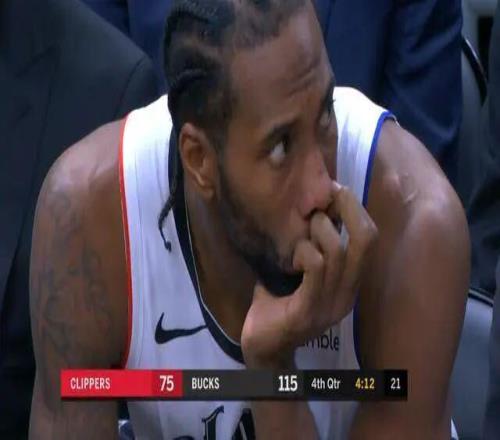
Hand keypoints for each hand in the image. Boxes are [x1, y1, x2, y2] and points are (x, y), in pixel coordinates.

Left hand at [241, 182, 377, 367]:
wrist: (263, 347)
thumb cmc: (278, 302)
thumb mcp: (298, 272)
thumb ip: (307, 245)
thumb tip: (306, 208)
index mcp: (348, 284)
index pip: (369, 241)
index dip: (356, 211)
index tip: (336, 190)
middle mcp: (346, 294)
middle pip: (365, 242)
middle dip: (349, 209)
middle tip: (328, 194)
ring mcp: (330, 305)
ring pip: (338, 252)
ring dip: (318, 231)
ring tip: (303, 228)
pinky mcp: (308, 312)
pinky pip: (315, 269)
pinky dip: (304, 252)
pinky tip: (293, 254)